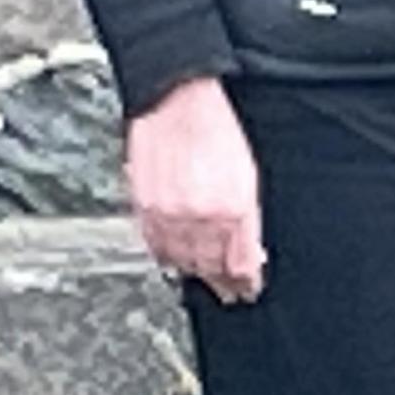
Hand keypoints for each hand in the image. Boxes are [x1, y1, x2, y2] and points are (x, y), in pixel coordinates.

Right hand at [127, 77, 266, 302]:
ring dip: (196, 273)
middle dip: (222, 282)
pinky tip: (176, 259)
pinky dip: (168, 257)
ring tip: (204, 277)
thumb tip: (248, 252)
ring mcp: (170, 214)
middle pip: (211, 267)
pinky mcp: (146, 208)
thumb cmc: (215, 130)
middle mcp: (201, 216)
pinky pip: (156, 247)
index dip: (245, 282)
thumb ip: (248, 220)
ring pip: (183, 262)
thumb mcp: (246, 176)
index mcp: (233, 208)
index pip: (240, 263)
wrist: (177, 102)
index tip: (248, 289)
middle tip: (228, 292)